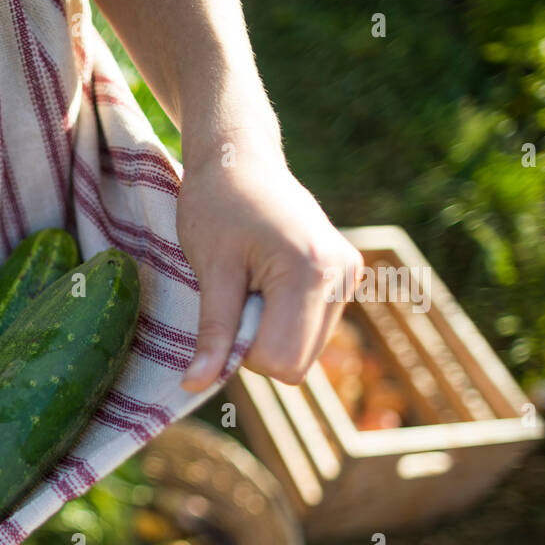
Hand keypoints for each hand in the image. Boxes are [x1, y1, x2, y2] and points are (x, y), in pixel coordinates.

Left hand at [176, 133, 362, 390]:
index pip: (281, 362)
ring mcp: (349, 276)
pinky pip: (311, 328)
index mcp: (313, 274)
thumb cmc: (217, 205)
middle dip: (258, 345)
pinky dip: (283, 319)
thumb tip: (195, 386)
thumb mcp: (210, 270)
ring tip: (252, 283)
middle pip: (298, 364)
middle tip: (236, 296)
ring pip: (305, 350)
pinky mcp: (345, 275)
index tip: (225, 310)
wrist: (240, 157)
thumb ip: (213, 333)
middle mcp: (342, 276)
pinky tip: (267, 280)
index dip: (243, 351)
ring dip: (270, 332)